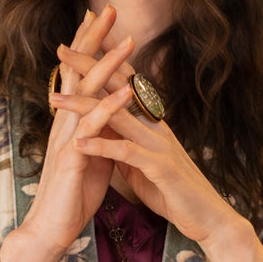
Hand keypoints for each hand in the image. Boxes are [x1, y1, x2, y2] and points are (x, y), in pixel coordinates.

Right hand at [0, 6, 130, 261]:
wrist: (53, 229)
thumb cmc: (73, 194)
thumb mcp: (92, 155)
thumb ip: (100, 131)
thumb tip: (114, 112)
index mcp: (71, 121)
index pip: (79, 74)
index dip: (89, 45)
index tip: (101, 17)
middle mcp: (65, 122)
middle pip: (79, 71)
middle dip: (94, 39)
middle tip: (109, 8)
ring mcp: (67, 138)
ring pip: (87, 93)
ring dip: (109, 66)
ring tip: (129, 40)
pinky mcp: (73, 158)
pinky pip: (93, 128)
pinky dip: (110, 109)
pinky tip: (125, 93)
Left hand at [51, 43, 242, 249]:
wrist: (207, 216)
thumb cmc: (173, 191)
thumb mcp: (143, 162)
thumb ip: (125, 143)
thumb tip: (103, 131)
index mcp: (151, 122)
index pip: (125, 82)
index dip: (103, 61)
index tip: (76, 45)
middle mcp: (156, 126)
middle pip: (119, 87)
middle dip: (90, 67)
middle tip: (62, 49)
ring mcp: (159, 144)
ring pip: (118, 116)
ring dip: (84, 106)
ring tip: (55, 98)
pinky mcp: (160, 167)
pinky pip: (127, 152)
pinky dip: (101, 146)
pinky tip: (78, 143)